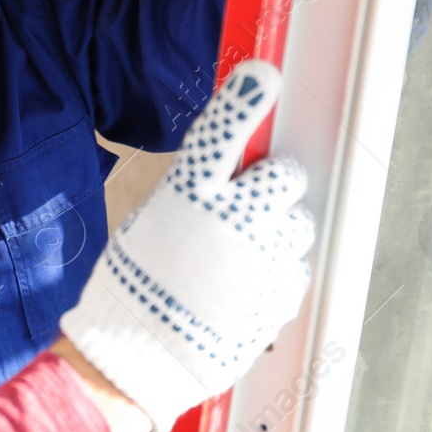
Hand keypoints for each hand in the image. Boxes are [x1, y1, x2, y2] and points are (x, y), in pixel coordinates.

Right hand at [59, 60, 314, 431]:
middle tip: (254, 202)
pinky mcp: (282, 294)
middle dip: (276, 186)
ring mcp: (264, 256)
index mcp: (189, 193)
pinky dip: (278, 274)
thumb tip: (234, 178)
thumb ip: (194, 197)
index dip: (244, 99)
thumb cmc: (133, 288)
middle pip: (286, 177)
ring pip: (299, 225)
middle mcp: (234, 218)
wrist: (138, 356)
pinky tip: (244, 289)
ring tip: (241, 258)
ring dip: (278, 233)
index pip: (222, 131)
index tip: (265, 75)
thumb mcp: (151, 224)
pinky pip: (296, 269)